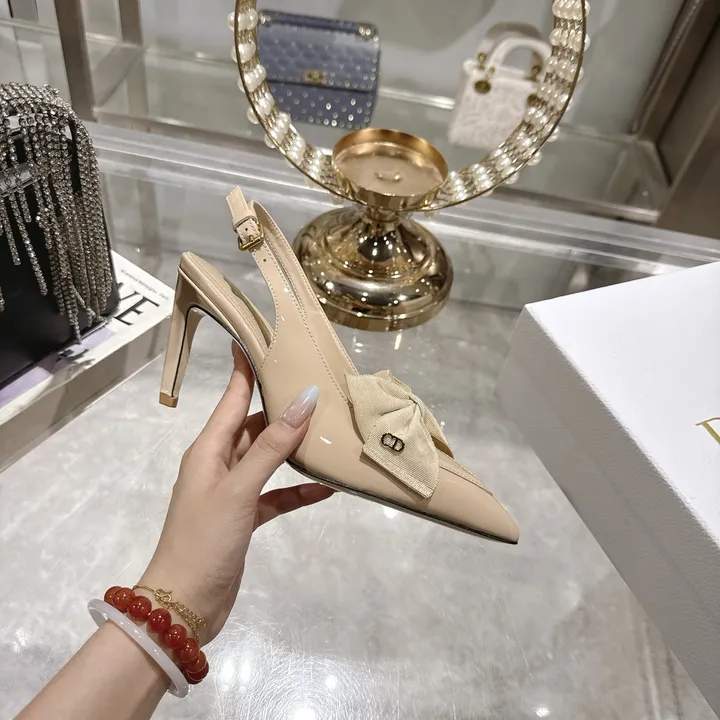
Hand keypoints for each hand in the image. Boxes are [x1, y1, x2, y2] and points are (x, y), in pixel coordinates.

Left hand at [138, 344, 332, 642]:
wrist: (183, 604)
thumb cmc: (205, 538)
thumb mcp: (240, 488)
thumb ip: (272, 446)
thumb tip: (304, 400)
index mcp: (208, 449)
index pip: (232, 399)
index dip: (246, 369)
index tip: (261, 339)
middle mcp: (219, 463)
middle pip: (253, 425)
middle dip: (281, 406)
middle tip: (316, 386)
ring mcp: (232, 491)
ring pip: (266, 458)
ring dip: (293, 447)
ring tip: (328, 430)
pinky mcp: (245, 518)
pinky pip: (275, 494)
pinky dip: (297, 490)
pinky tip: (326, 486)